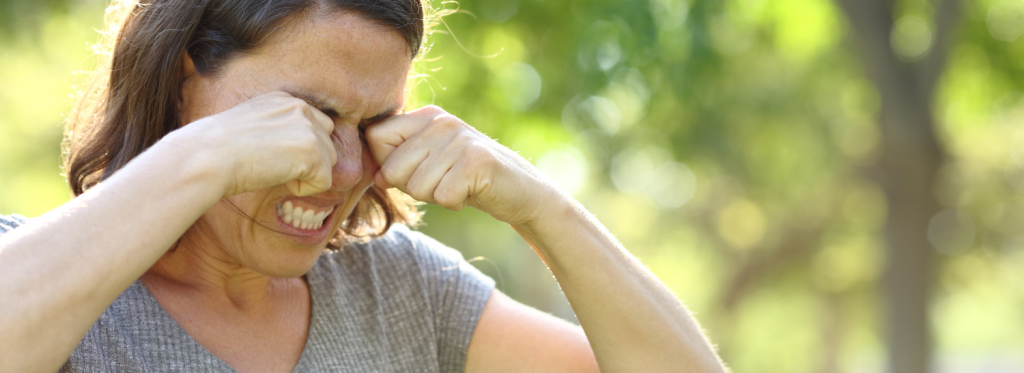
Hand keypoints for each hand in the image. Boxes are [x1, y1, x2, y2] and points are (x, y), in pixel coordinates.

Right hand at [173, 91, 336, 197]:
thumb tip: (298, 153)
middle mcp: (300, 108)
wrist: (208, 157)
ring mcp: (308, 128)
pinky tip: (279, 179)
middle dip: (309, 162)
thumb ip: (280, 130)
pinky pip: (325, 181)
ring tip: (274, 171)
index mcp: (284, 99)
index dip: (299, 149)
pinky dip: (304, 189)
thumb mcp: (252, 127)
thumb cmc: (219, 150)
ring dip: (306, 175)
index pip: (315, 125)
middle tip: (274, 167)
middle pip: (327, 144)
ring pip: (329, 163)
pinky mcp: (312, 151)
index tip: (272, 156)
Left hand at [365, 106, 558, 225]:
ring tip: (459, 185)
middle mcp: (442, 121)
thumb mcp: (430, 164)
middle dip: (414, 187)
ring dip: (437, 197)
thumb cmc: (466, 180)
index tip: (416, 171)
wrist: (518, 191)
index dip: (389, 165)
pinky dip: (455, 203)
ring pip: (417, 186)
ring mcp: (460, 138)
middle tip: (443, 182)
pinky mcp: (477, 161)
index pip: (376, 138)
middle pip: (393, 168)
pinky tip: (471, 192)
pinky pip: (442, 196)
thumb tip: (376, 176)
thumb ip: (399, 162)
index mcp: (426, 116)